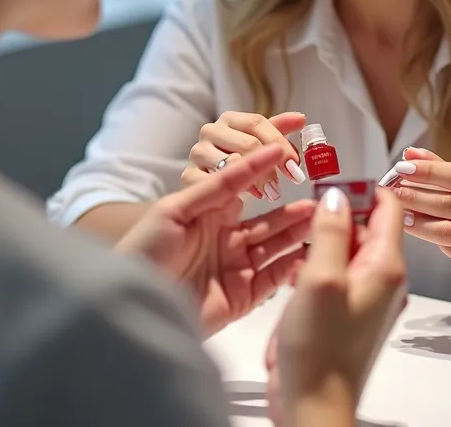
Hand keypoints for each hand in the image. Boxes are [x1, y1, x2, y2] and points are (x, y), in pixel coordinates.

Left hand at [118, 144, 315, 335]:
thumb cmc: (145, 250)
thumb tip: (253, 157)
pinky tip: (309, 253)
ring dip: (298, 234)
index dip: (266, 167)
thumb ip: (218, 185)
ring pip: (276, 247)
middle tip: (320, 198)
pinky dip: (293, 267)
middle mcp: (227, 237)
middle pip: (268, 221)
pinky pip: (274, 279)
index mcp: (210, 212)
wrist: (129, 302)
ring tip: (320, 220)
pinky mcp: (242, 297)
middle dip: (293, 210)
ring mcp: (236, 267)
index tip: (288, 148)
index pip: (246, 186)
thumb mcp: (177, 209)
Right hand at [181, 111, 306, 201]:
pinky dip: (233, 192)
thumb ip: (278, 130)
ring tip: (268, 193)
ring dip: (255, 180)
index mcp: (230, 119)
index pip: (257, 123)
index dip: (280, 142)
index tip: (296, 164)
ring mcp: (197, 153)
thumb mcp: (258, 143)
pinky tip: (246, 200)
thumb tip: (301, 119)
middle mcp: (210, 131)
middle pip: (248, 143)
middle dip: (272, 165)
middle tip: (289, 183)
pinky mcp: (188, 176)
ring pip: (232, 163)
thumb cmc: (236, 159)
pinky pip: (215, 184)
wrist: (206, 184)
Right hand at [266, 186, 405, 424]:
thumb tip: (338, 193)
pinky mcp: (347, 309)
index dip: (362, 186)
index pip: (388, 207)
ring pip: (349, 247)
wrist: (312, 407)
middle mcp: (383, 279)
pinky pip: (337, 271)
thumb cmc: (318, 351)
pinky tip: (297, 272)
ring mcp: (366, 295)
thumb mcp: (320, 277)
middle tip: (306, 209)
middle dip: (337, 212)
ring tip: (299, 244)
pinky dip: (319, 263)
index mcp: (386, 267)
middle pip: (367, 225)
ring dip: (324, 239)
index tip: (331, 178)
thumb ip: (331, 230)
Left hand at [391, 147, 450, 289]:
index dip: (429, 170)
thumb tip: (410, 153)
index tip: (402, 167)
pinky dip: (429, 238)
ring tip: (396, 212)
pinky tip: (412, 230)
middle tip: (391, 190)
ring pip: (448, 229)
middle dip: (416, 195)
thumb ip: (442, 169)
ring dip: (418, 219)